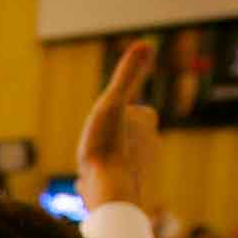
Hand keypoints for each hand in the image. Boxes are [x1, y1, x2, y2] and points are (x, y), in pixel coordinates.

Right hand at [77, 40, 159, 212]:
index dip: (114, 112)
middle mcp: (151, 145)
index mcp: (147, 123)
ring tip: (90, 164)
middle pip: (121, 133)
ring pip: (115, 156)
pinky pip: (108, 179)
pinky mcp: (129, 189)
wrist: (110, 195)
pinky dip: (98, 178)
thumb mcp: (111, 105)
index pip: (132, 109)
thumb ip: (126, 76)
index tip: (104, 121)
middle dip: (106, 137)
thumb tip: (144, 43)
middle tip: (93, 144)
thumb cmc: (108, 149)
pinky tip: (87, 184)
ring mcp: (142, 168)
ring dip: (101, 157)